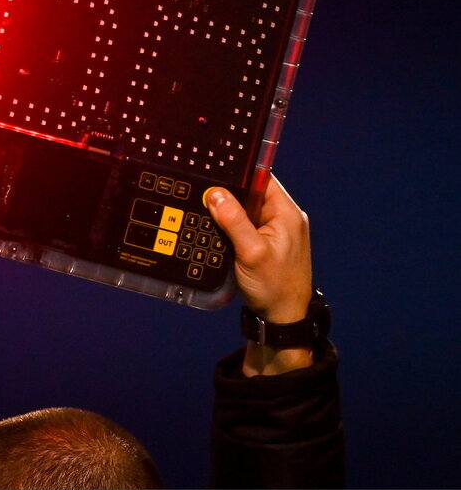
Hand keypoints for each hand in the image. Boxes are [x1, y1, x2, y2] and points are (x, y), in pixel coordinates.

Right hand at [204, 175, 313, 374]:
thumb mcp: (251, 252)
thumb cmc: (273, 286)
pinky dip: (234, 226)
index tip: (214, 172)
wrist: (285, 318)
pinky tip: (218, 229)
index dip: (239, 174)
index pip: (262, 179)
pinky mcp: (270, 243)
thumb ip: (234, 221)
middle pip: (253, 194)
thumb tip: (215, 193)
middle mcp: (285, 217)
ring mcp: (278, 231)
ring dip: (230, 211)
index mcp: (286, 213)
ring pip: (249, 210)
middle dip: (230, 194)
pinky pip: (249, 225)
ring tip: (206, 208)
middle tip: (203, 192)